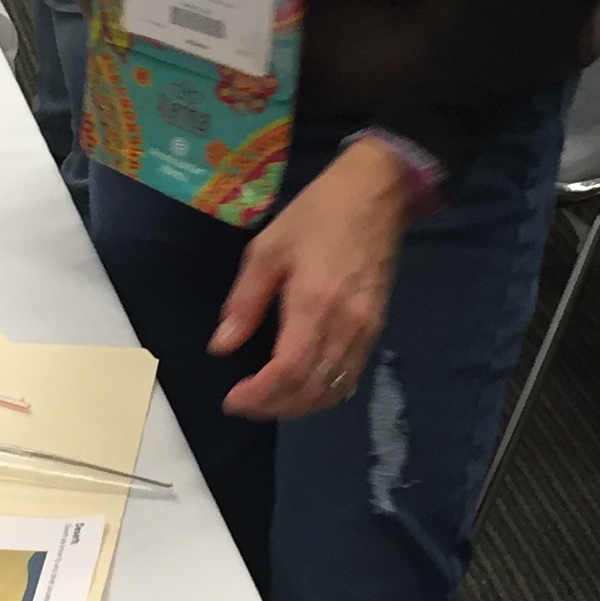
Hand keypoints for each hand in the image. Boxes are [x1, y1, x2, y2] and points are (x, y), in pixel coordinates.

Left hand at [213, 138, 410, 419]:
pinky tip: (300, 386)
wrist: (376, 194)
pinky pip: (351, 376)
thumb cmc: (317, 214)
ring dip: (298, 405)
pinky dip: (324, 392)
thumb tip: (222, 345)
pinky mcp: (377, 328)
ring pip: (334, 390)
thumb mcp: (268, 247)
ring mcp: (366, 330)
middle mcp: (346, 324)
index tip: (232, 399)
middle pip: (311, 390)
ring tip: (268, 400)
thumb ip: (245, 301)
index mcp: (314, 302)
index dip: (259, 395)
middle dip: (274, 406)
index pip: (288, 371)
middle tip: (244, 403)